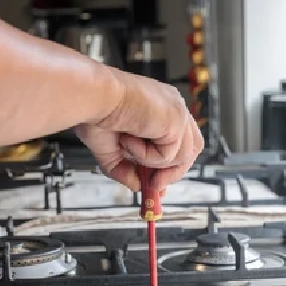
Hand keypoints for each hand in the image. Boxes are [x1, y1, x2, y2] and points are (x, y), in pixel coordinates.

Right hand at [74, 69, 203, 191]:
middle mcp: (173, 108)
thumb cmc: (97, 114)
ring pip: (182, 157)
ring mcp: (178, 113)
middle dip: (172, 173)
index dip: (171, 166)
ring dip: (151, 161)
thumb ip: (126, 170)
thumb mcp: (112, 152)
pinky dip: (146, 155)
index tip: (156, 183)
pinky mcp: (176, 120)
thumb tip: (138, 187)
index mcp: (161, 110)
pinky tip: (130, 138)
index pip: (180, 141)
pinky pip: (169, 155)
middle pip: (191, 150)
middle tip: (152, 185)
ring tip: (128, 146)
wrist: (93, 98)